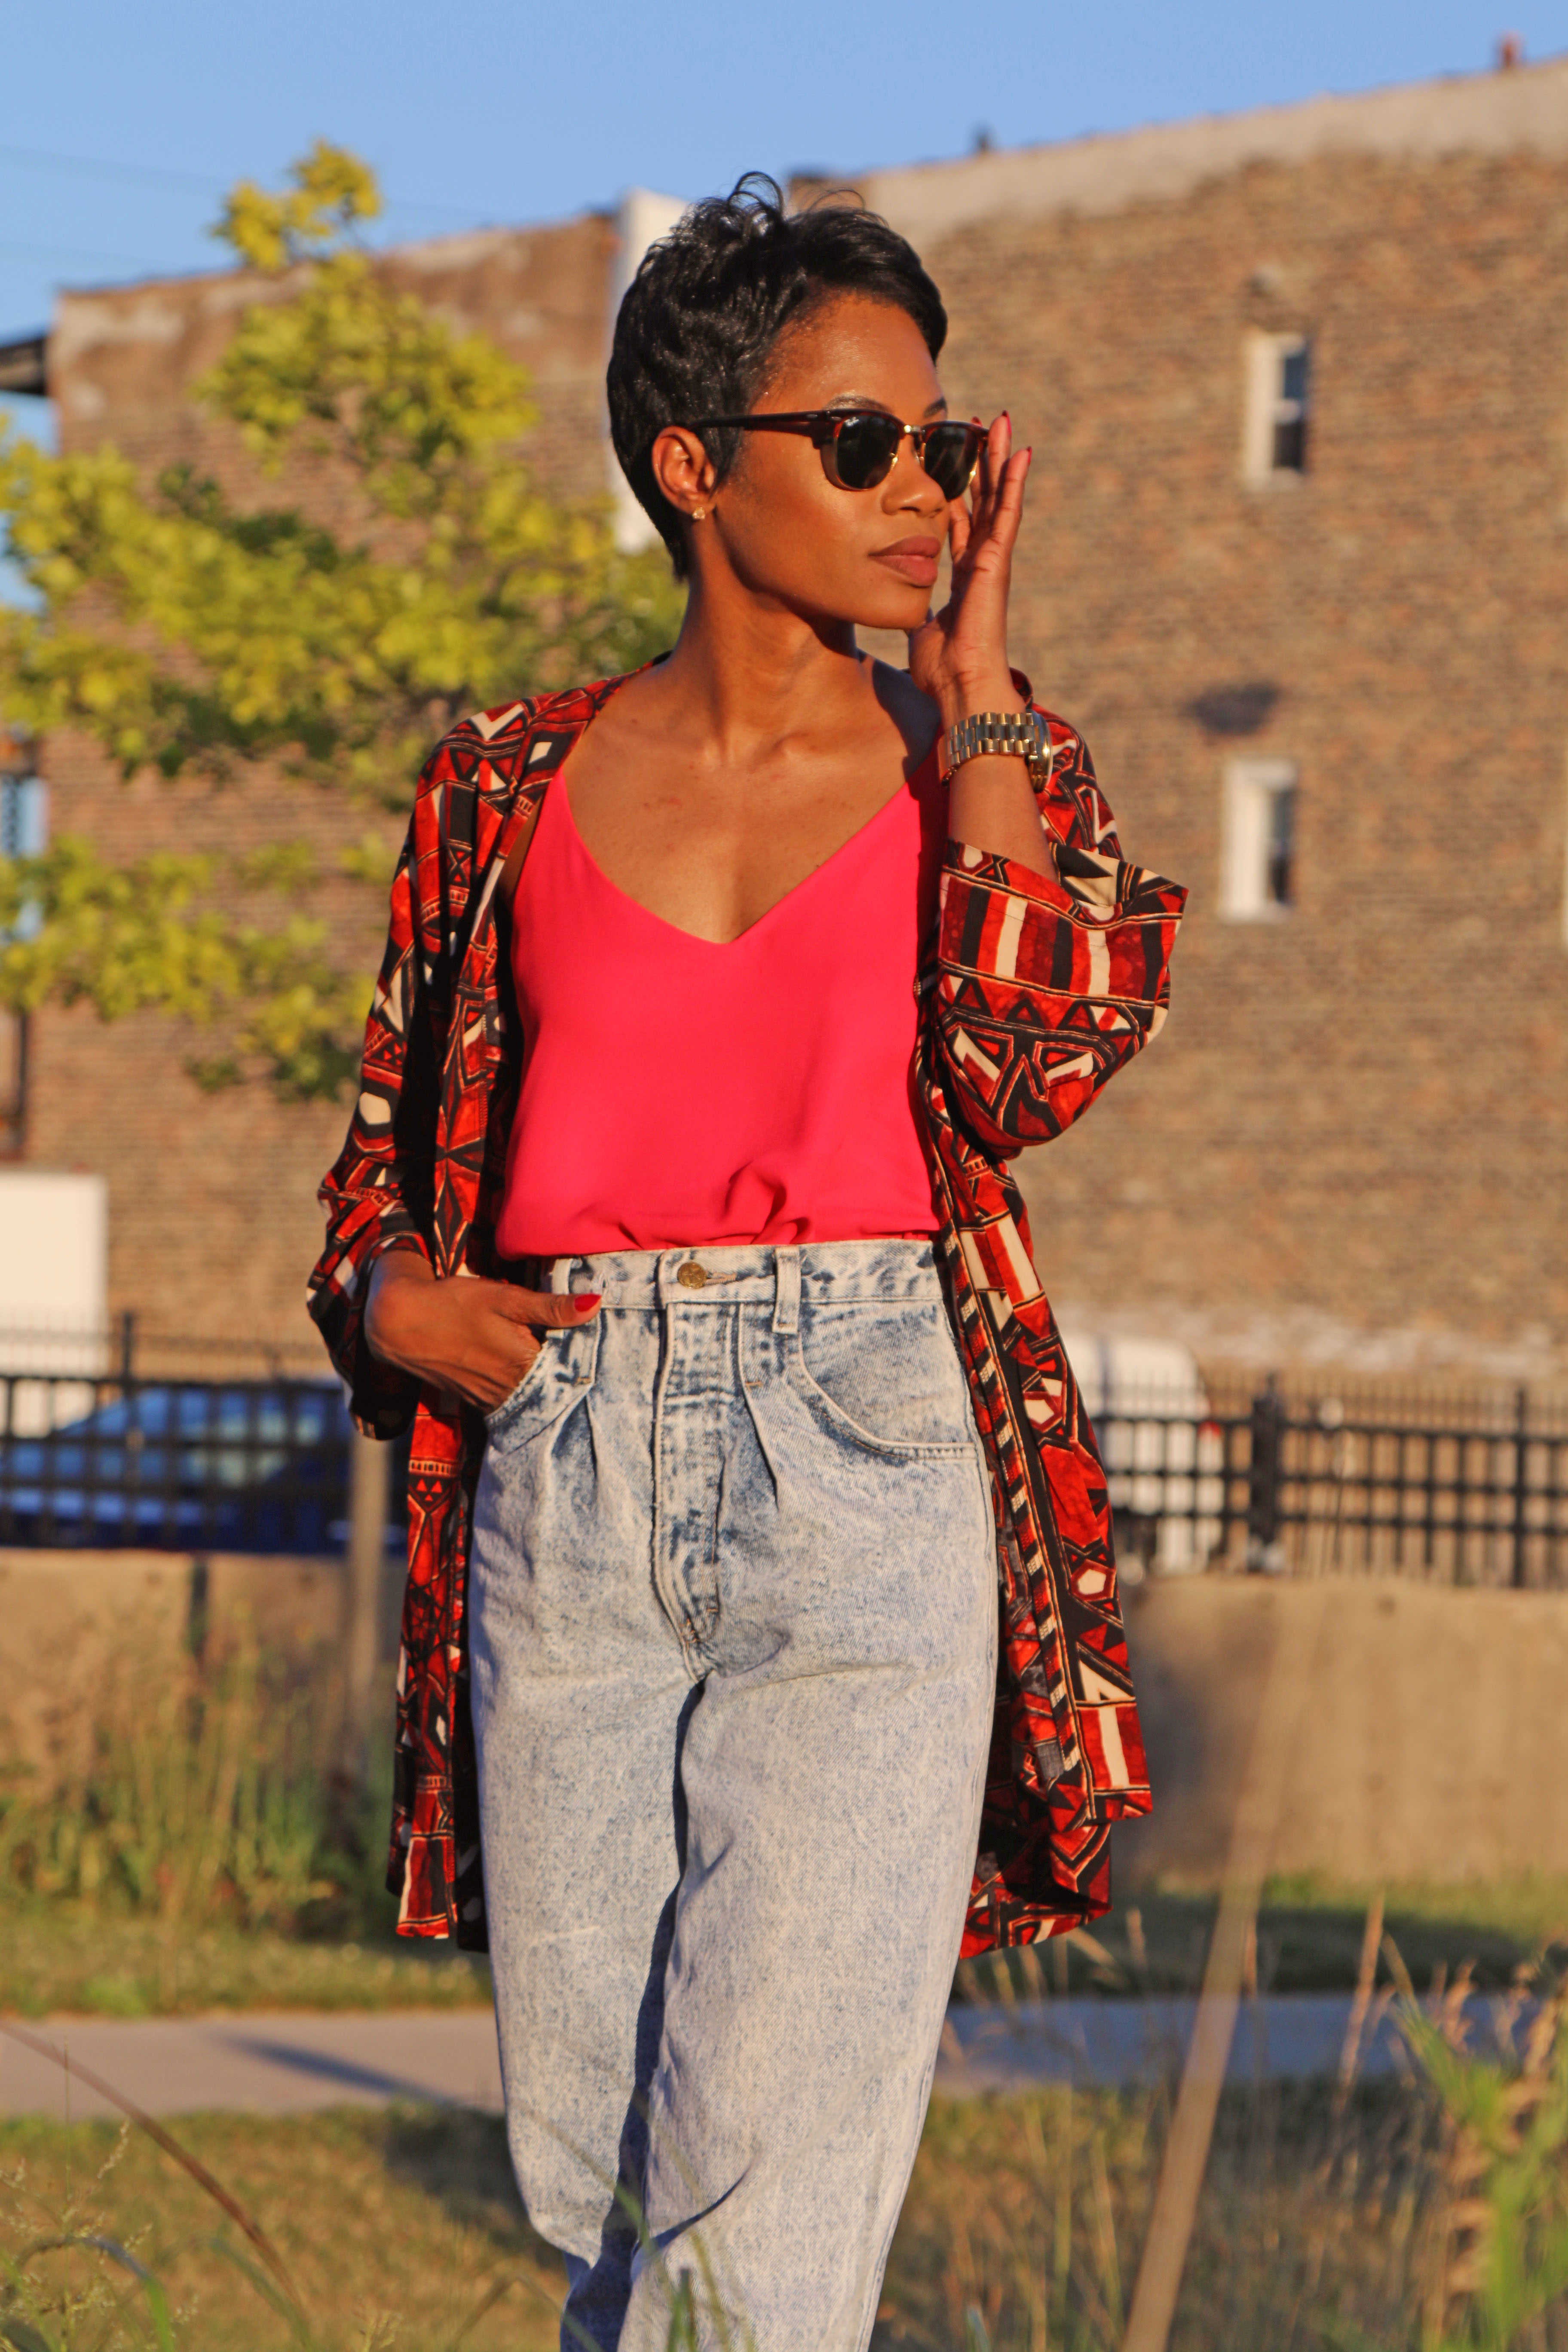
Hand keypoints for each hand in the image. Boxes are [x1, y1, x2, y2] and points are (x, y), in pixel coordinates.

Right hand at [363, 1252, 599, 1411]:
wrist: (400, 1323)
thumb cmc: (454, 1304)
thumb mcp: (503, 1298)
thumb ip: (549, 1308)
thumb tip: (595, 1304)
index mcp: (523, 1364)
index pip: (571, 1373)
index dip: (589, 1362)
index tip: (605, 1352)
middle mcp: (509, 1390)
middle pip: (553, 1389)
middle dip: (572, 1377)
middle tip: (594, 1363)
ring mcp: (490, 1398)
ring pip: (531, 1397)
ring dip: (546, 1385)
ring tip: (561, 1364)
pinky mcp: (475, 1399)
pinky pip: (509, 1400)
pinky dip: (522, 1389)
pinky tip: (524, 1372)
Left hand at [907, 412, 1030, 727]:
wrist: (960, 686)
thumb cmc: (943, 668)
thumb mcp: (920, 628)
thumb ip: (916, 610)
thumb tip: (902, 606)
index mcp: (964, 574)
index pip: (961, 522)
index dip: (957, 491)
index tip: (951, 463)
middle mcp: (981, 562)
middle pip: (983, 501)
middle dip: (981, 463)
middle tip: (978, 427)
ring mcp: (993, 560)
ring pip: (998, 498)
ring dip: (999, 459)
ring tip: (1001, 423)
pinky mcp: (998, 562)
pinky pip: (1007, 513)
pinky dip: (1014, 482)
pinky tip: (1020, 452)